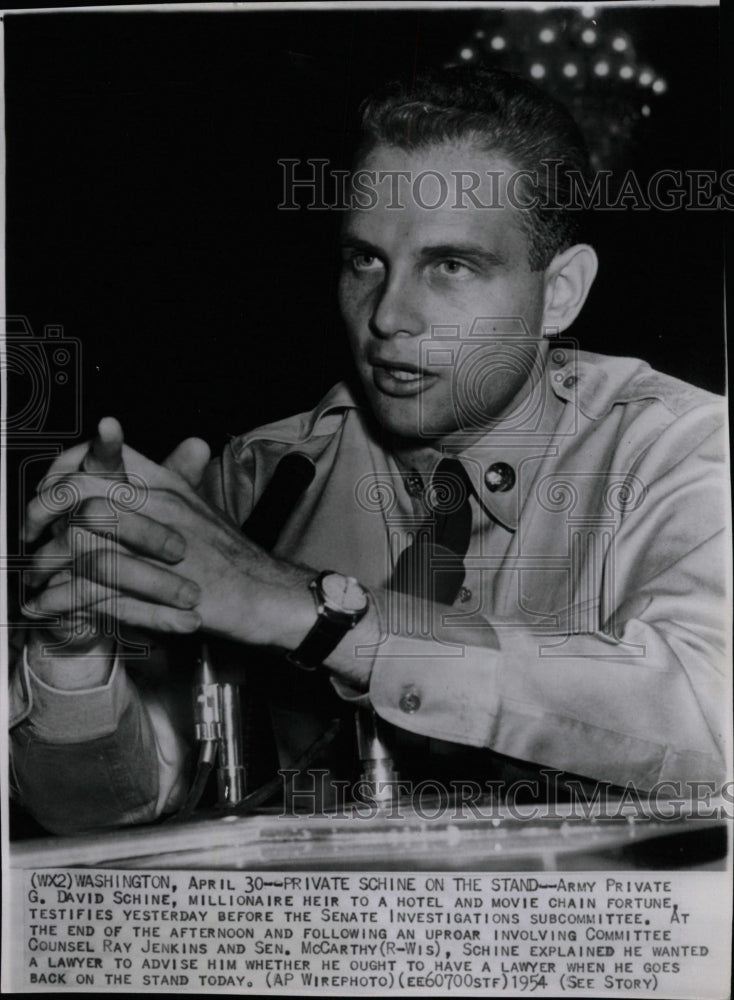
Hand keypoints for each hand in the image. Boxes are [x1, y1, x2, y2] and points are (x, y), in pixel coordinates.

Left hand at [25, 422, 315, 649]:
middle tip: (28, 532)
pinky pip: (91, 592)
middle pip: (80, 495)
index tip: (47, 487)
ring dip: (44, 562)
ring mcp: (155, 548)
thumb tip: (118, 460)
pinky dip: (60, 601)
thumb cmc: (230, 553)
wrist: (264, 593)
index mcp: (166, 483)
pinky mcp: (154, 591)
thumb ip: (162, 478)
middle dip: (40, 514)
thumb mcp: (196, 503)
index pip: (101, 457)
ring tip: (29, 576)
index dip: (62, 470)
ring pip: (79, 543)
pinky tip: (45, 606)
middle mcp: (159, 507)